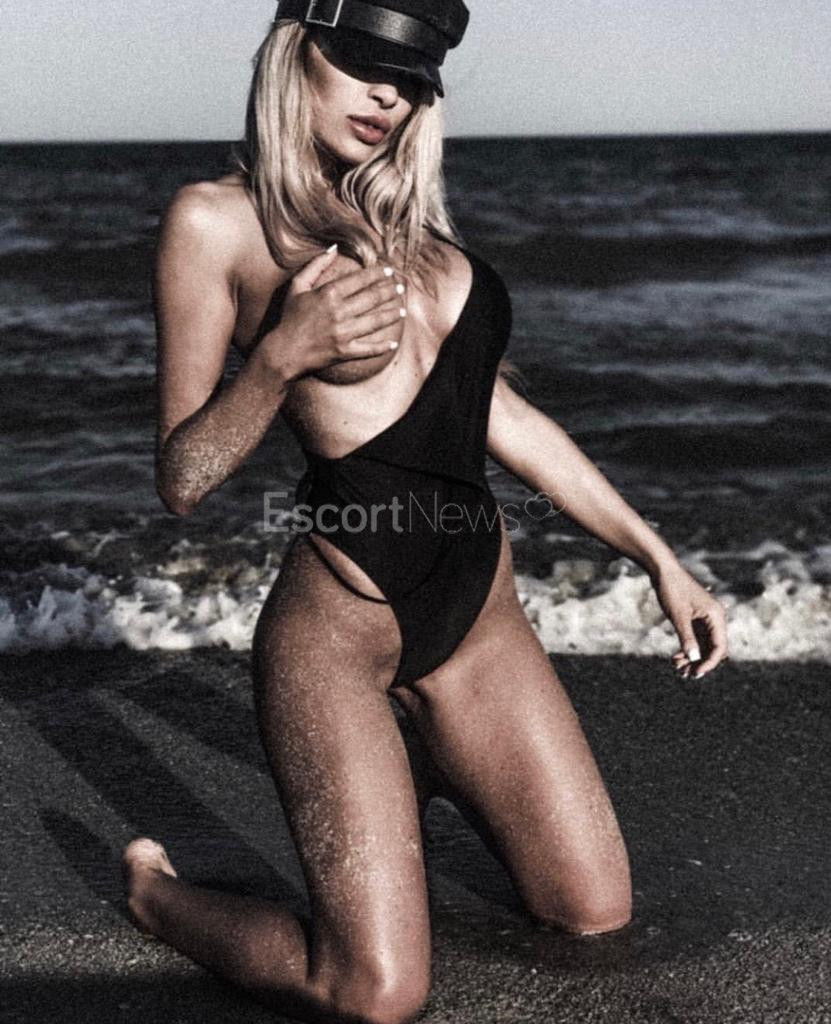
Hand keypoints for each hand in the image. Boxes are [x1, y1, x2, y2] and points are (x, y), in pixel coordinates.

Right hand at [259, 246, 406, 381]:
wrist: (284, 351)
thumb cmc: (289, 317)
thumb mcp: (297, 286)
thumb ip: (315, 266)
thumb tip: (333, 248)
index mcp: (328, 294)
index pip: (360, 280)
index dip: (378, 274)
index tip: (389, 271)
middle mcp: (339, 312)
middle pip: (372, 299)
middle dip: (389, 291)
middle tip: (401, 287)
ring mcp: (344, 333)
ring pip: (375, 321)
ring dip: (391, 314)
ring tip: (402, 310)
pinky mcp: (345, 351)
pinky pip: (369, 349)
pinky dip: (382, 346)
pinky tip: (393, 342)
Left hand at [650, 562, 728, 678]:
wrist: (663, 571)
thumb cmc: (672, 590)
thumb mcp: (678, 616)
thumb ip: (687, 638)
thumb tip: (694, 659)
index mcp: (716, 616)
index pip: (720, 646)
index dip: (709, 663)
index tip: (696, 673)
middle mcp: (715, 619)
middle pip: (713, 649)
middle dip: (700, 663)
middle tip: (684, 675)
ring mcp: (706, 620)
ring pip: (704, 646)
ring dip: (692, 658)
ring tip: (678, 669)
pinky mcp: (696, 620)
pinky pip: (696, 640)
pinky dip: (688, 649)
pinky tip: (676, 659)